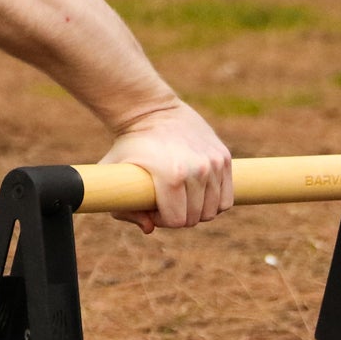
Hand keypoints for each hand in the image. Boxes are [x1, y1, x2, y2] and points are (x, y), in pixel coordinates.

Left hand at [97, 100, 232, 231]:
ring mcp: (213, 163)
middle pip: (196, 217)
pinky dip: (214, 199)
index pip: (177, 221)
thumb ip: (124, 208)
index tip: (154, 207)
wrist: (152, 110)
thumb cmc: (130, 145)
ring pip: (214, 209)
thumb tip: (150, 229)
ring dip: (198, 208)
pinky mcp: (224, 157)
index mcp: (172, 177)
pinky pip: (226, 196)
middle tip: (167, 200)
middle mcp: (197, 170)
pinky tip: (198, 190)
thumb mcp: (115, 174)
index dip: (163, 220)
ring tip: (182, 194)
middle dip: (180, 215)